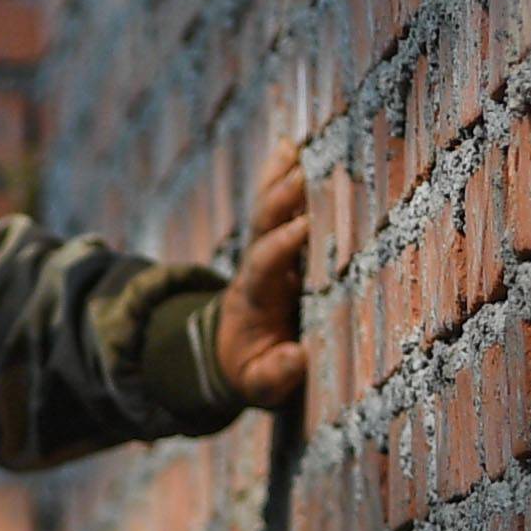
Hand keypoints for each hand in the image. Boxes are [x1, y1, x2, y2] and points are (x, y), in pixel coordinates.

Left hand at [219, 142, 310, 414]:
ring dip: (278, 179)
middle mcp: (257, 267)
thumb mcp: (258, 385)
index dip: (279, 246)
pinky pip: (277, 206)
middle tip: (301, 173)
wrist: (229, 353)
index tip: (301, 227)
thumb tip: (295, 358)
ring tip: (293, 146)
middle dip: (279, 201)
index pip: (264, 265)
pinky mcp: (277, 244)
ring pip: (269, 210)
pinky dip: (280, 175)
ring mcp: (265, 251)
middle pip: (263, 227)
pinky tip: (288, 144)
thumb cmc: (252, 370)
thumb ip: (272, 375)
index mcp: (255, 298)